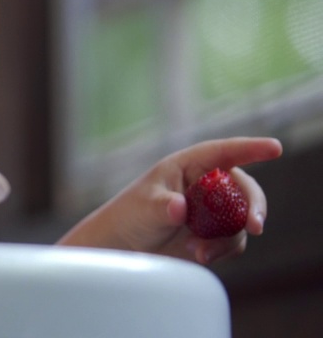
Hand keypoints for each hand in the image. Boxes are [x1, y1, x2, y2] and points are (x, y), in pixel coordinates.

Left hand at [59, 137, 281, 264]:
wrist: (127, 246)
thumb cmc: (131, 215)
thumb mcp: (144, 207)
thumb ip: (163, 206)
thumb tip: (180, 207)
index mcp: (189, 165)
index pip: (224, 152)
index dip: (251, 148)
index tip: (275, 148)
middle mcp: (207, 185)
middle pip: (244, 188)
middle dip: (254, 206)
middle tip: (255, 225)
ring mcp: (214, 210)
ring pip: (241, 219)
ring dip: (227, 238)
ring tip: (199, 251)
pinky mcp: (216, 234)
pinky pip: (234, 241)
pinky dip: (222, 250)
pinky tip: (199, 255)